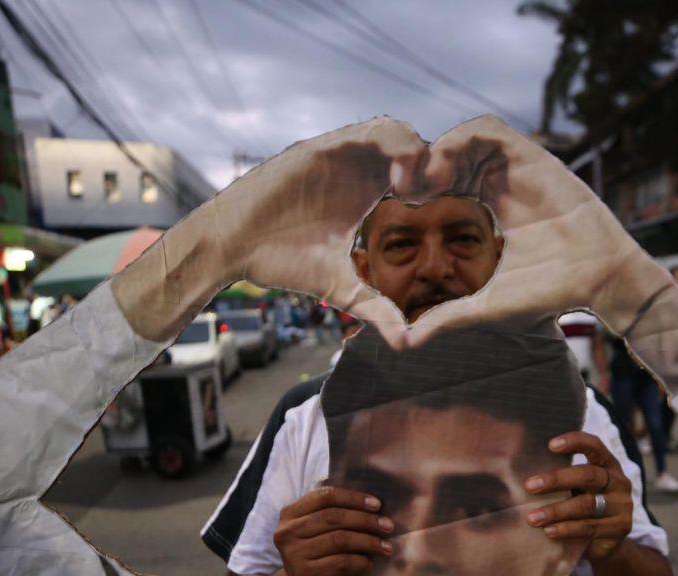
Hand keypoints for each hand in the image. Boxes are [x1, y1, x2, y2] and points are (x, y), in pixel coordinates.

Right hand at [113, 118, 426, 341]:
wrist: (232, 246)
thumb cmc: (280, 261)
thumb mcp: (340, 289)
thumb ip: (376, 308)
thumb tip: (408, 342)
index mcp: (366, 193)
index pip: (414, 173)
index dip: (437, 186)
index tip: (445, 214)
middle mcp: (356, 169)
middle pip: (413, 147)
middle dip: (435, 166)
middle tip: (441, 198)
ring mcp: (340, 154)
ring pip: (396, 131)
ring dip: (418, 154)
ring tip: (417, 192)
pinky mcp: (322, 148)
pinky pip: (370, 131)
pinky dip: (395, 148)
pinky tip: (399, 184)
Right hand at [273, 485, 393, 575]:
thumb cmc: (317, 554)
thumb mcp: (319, 529)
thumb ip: (336, 513)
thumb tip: (375, 505)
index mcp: (290, 513)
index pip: (325, 496)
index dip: (354, 498)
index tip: (377, 505)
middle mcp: (286, 532)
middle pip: (333, 517)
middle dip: (366, 520)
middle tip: (388, 526)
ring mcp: (293, 554)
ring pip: (339, 540)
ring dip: (368, 542)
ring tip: (385, 546)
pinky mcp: (303, 575)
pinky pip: (340, 563)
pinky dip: (360, 562)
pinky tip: (369, 563)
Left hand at [401, 117, 677, 393]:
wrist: (595, 278)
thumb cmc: (547, 293)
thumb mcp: (484, 305)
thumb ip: (445, 317)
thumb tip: (404, 342)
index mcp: (486, 211)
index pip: (443, 187)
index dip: (416, 193)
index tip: (394, 213)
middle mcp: (499, 184)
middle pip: (447, 158)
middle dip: (418, 168)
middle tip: (395, 191)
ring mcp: (514, 168)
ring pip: (462, 139)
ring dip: (433, 152)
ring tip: (415, 183)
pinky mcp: (530, 155)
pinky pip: (487, 129)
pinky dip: (458, 141)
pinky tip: (441, 173)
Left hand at [523, 431, 632, 562]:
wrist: (606, 544)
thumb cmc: (583, 508)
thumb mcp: (577, 489)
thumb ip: (562, 479)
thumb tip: (518, 470)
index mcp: (608, 464)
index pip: (595, 446)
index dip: (575, 442)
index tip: (550, 445)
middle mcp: (619, 481)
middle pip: (588, 475)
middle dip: (556, 480)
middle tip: (529, 486)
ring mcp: (622, 505)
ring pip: (586, 505)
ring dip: (556, 510)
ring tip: (532, 518)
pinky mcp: (621, 528)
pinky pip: (589, 527)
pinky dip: (566, 529)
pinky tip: (548, 531)